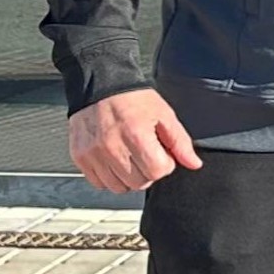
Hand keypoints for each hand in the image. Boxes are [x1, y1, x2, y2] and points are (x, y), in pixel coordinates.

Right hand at [69, 90, 199, 192]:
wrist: (99, 86)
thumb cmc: (132, 98)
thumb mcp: (164, 114)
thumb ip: (180, 142)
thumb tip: (194, 163)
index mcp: (136, 136)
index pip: (158, 172)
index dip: (165, 163)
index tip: (161, 152)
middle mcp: (112, 148)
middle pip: (139, 183)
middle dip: (148, 171)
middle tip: (145, 153)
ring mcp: (94, 154)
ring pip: (119, 187)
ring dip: (128, 177)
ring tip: (129, 156)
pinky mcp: (80, 157)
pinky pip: (99, 183)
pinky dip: (109, 177)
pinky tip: (114, 160)